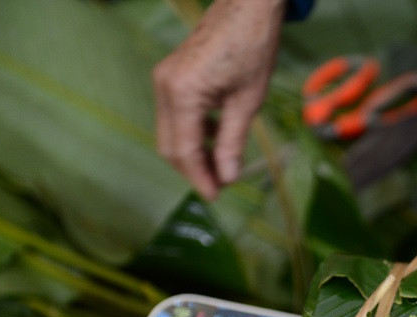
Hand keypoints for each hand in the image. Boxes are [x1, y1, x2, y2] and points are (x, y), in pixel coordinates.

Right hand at [153, 0, 285, 199]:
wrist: (246, 6)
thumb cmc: (252, 46)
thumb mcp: (247, 103)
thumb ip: (232, 143)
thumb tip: (228, 177)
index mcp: (182, 93)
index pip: (183, 151)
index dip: (199, 178)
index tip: (216, 197)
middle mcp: (164, 86)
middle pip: (170, 145)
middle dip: (193, 170)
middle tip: (219, 187)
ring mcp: (165, 79)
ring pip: (171, 131)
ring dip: (193, 152)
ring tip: (222, 167)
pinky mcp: (172, 75)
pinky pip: (176, 114)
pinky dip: (193, 132)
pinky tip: (216, 139)